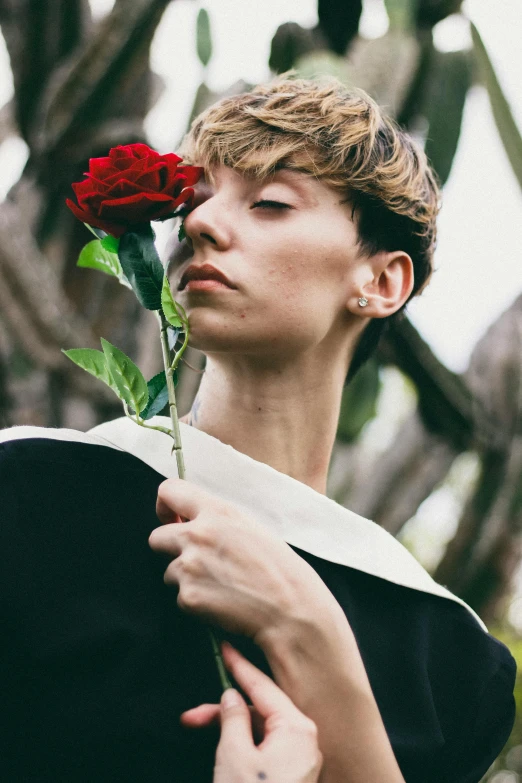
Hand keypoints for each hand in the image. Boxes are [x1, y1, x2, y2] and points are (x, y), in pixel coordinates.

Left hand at [149, 478, 333, 642]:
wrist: (290, 609)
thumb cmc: (279, 568)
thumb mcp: (251, 527)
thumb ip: (218, 521)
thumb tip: (190, 522)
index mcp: (217, 512)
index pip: (169, 491)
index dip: (165, 507)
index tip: (171, 519)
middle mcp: (198, 535)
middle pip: (156, 537)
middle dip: (169, 549)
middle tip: (193, 560)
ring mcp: (190, 567)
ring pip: (168, 571)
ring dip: (186, 578)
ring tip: (219, 585)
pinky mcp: (188, 597)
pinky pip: (180, 597)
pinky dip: (195, 602)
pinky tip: (221, 602)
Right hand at [182, 642, 322, 782]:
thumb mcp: (234, 754)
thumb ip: (233, 717)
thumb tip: (231, 697)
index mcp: (297, 727)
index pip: (264, 686)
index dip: (240, 666)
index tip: (224, 648)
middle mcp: (304, 739)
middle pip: (261, 708)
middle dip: (225, 707)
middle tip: (193, 712)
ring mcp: (300, 759)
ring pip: (260, 728)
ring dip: (228, 728)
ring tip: (195, 729)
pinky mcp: (291, 776)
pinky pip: (265, 746)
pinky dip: (241, 743)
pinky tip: (219, 746)